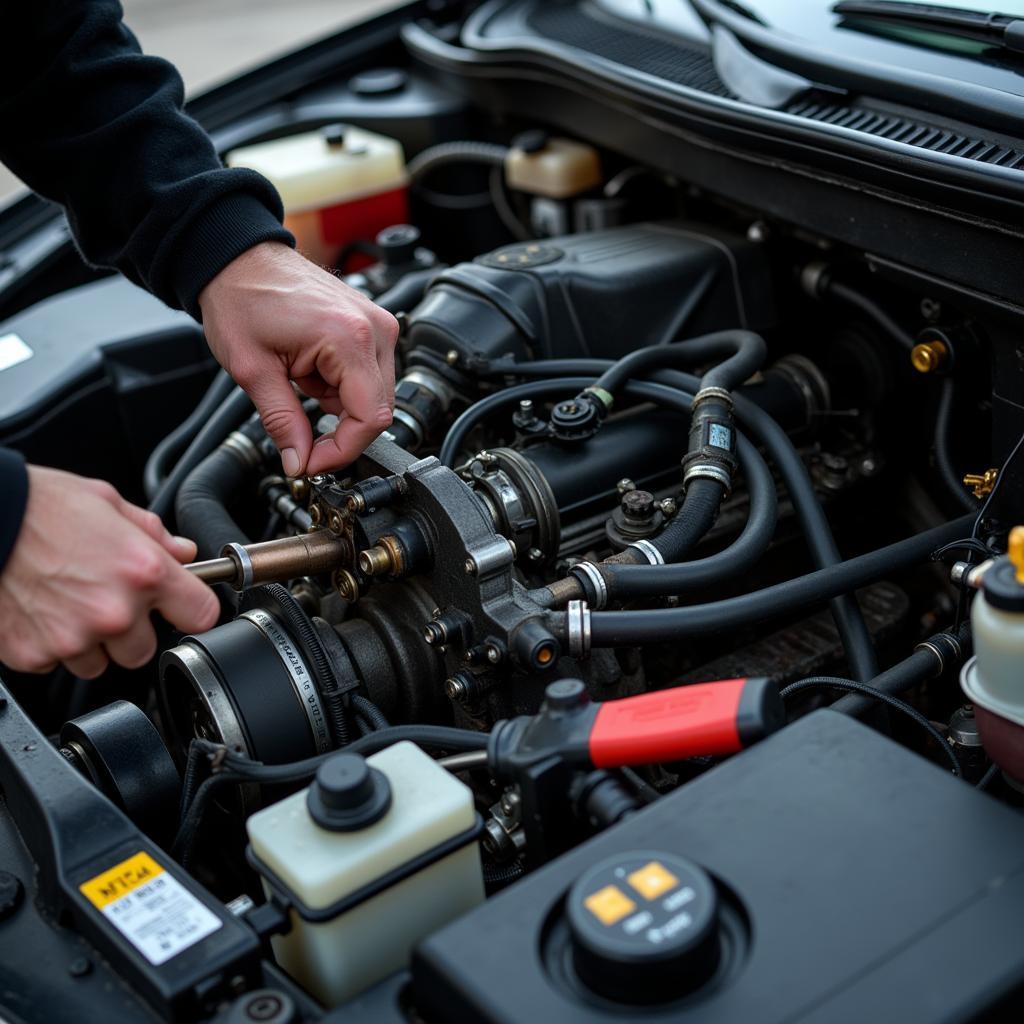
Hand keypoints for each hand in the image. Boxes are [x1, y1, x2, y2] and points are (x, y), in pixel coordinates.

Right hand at [0, 467, 219, 677]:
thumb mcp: (108, 503)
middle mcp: (114, 612)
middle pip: (146, 649)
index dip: (191, 609)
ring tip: (68, 602)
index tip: (182, 606)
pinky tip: (42, 611)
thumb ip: (153, 534)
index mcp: (143, 572)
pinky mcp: (35, 654)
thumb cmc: (39, 506)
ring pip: (101, 663)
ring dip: (91, 642)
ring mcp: (74, 638)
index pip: (201, 615)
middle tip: (106, 598)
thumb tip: (183, 551)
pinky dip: (52, 644)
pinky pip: (57, 663)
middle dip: (132, 629)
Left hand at [199, 242, 398, 476]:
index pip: (370, 418)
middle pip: (377, 410)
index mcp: (349, 338)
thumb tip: (300, 462)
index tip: (314, 463)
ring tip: (298, 382)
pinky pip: (368, 375)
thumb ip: (283, 423)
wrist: (239, 259)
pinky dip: (339, 386)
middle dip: (339, 431)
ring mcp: (377, 325)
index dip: (343, 451)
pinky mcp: (371, 325)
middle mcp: (374, 329)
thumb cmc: (242, 298)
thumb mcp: (253, 371)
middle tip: (301, 436)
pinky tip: (310, 371)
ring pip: (373, 396)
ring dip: (337, 405)